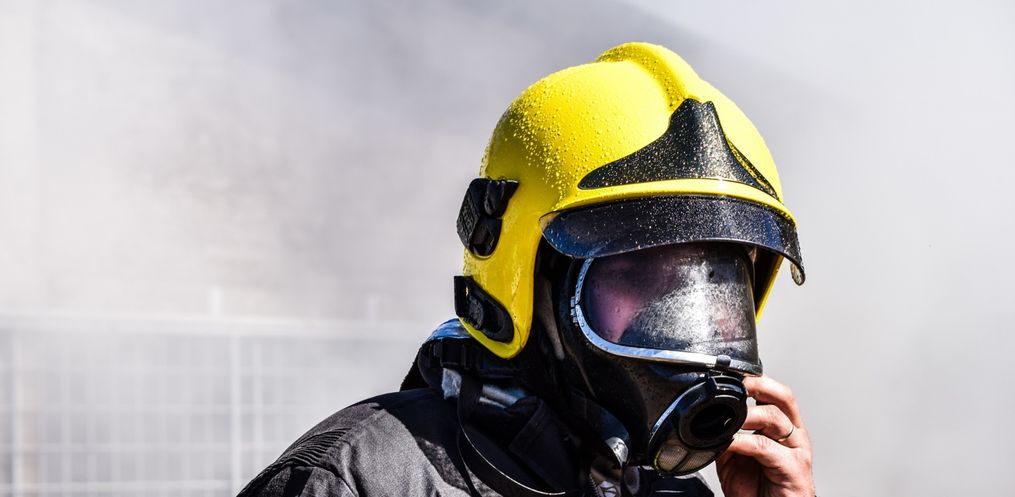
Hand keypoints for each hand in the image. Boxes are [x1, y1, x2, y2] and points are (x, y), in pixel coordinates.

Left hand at [715, 375, 813, 496]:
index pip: (774, 393)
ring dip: (747, 414)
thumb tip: (707, 422)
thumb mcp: (735, 459)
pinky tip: (729, 442)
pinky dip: (743, 441)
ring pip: (774, 417)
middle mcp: (793, 434)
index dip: (755, 379)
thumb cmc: (760, 491)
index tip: (732, 373)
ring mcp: (796, 450)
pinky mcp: (794, 468)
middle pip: (783, 396)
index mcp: (782, 427)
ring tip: (728, 418)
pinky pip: (765, 447)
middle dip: (758, 384)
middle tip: (736, 385)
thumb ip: (726, 437)